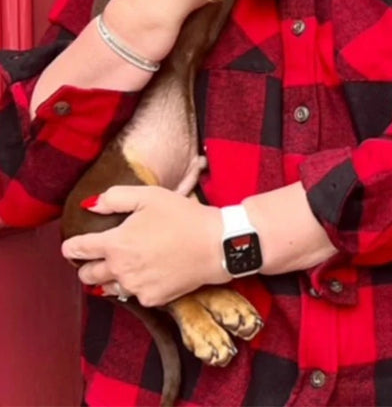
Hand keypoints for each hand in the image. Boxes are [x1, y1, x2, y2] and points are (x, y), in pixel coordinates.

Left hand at [61, 187, 229, 305]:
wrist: (215, 245)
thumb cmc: (183, 216)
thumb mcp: (149, 196)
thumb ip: (114, 198)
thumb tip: (90, 205)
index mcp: (116, 244)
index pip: (79, 250)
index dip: (72, 247)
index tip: (70, 247)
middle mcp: (121, 270)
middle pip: (88, 275)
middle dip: (87, 266)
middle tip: (96, 257)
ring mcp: (136, 288)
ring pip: (108, 287)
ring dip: (110, 277)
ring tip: (123, 264)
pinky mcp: (152, 299)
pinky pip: (134, 294)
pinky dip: (135, 284)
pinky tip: (148, 271)